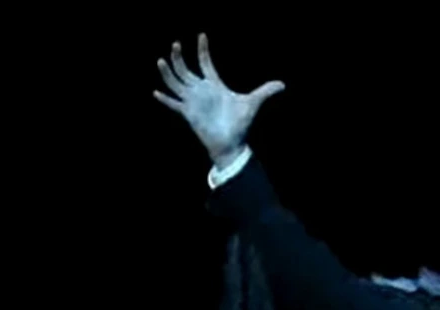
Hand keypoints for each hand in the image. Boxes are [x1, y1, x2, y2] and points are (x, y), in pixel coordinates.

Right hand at [153, 33, 285, 167]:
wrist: (232, 143)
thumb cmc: (241, 124)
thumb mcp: (253, 103)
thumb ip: (265, 92)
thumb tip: (283, 85)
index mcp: (215, 86)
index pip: (205, 63)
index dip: (203, 50)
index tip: (202, 35)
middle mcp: (201, 91)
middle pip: (186, 69)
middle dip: (180, 57)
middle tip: (176, 43)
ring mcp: (193, 102)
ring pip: (176, 83)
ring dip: (168, 72)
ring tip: (161, 60)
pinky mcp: (188, 114)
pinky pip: (174, 104)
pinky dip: (165, 99)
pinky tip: (156, 92)